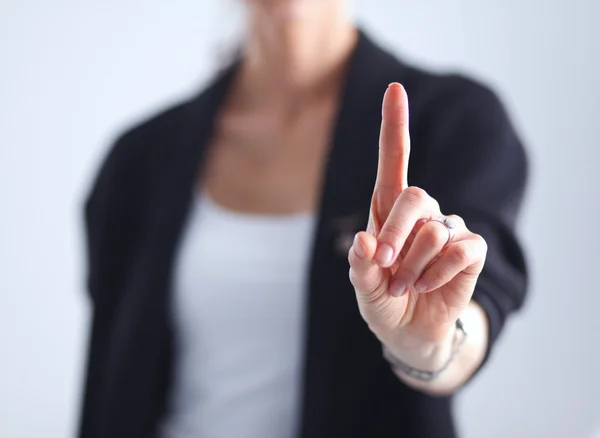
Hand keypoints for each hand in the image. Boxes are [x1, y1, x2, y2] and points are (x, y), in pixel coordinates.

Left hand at [348, 83, 487, 368]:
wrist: (410, 331)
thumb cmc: (383, 300)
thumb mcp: (364, 285)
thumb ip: (360, 266)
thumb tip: (364, 241)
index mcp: (387, 210)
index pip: (394, 161)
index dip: (395, 126)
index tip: (395, 88)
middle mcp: (420, 212)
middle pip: (415, 196)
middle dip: (395, 234)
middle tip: (383, 264)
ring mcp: (448, 228)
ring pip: (435, 230)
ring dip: (413, 266)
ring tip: (404, 286)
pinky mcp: (471, 250)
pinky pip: (462, 249)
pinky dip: (439, 272)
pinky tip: (428, 285)